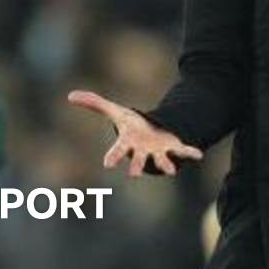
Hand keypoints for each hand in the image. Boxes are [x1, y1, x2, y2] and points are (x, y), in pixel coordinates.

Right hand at [67, 90, 203, 176]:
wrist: (152, 132)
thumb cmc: (131, 126)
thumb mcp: (114, 111)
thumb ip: (94, 103)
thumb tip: (70, 95)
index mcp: (128, 142)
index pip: (118, 150)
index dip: (113, 156)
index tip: (107, 164)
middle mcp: (143, 151)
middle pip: (138, 160)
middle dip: (137, 166)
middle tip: (134, 174)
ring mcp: (159, 151)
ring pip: (161, 160)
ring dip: (165, 165)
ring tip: (170, 171)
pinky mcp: (174, 147)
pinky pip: (183, 151)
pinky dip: (190, 153)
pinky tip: (198, 155)